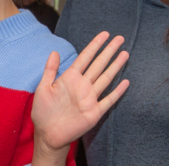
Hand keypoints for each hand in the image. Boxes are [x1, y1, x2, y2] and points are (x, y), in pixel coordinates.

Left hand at [32, 32, 129, 157]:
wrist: (47, 134)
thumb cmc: (43, 112)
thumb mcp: (43, 88)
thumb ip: (50, 70)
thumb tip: (55, 51)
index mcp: (70, 78)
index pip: (85, 57)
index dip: (95, 45)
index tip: (105, 34)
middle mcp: (83, 86)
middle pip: (99, 64)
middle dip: (109, 51)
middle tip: (120, 38)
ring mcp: (90, 98)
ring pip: (106, 78)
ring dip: (115, 66)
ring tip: (125, 54)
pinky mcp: (95, 112)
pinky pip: (108, 100)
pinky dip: (117, 92)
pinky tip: (126, 82)